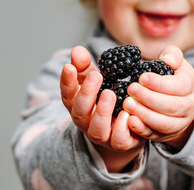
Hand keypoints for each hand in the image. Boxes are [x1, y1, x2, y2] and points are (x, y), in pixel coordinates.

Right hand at [60, 46, 144, 171]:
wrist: (127, 129)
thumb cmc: (109, 101)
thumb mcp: (98, 82)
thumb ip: (87, 68)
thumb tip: (77, 50)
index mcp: (80, 106)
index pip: (68, 95)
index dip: (67, 82)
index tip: (69, 67)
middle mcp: (88, 122)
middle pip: (80, 112)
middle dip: (86, 93)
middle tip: (96, 76)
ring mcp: (103, 135)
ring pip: (97, 129)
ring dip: (102, 112)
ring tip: (110, 94)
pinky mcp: (120, 143)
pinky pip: (118, 141)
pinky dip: (121, 129)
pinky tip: (126, 114)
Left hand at [123, 46, 193, 150]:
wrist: (181, 102)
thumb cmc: (174, 78)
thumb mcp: (177, 63)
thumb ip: (173, 55)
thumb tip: (167, 59)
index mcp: (191, 87)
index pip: (178, 86)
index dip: (159, 83)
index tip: (142, 77)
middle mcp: (189, 107)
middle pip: (171, 106)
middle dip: (149, 98)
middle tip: (131, 89)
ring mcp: (179, 124)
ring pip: (164, 123)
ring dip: (144, 114)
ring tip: (127, 103)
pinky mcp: (166, 135)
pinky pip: (155, 135)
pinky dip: (142, 129)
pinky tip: (130, 120)